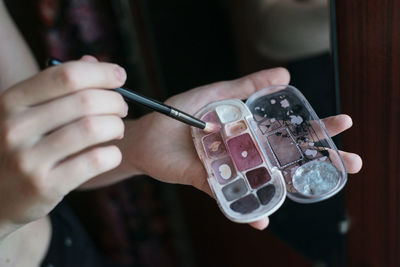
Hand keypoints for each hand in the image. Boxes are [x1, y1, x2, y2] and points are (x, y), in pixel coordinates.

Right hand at [0, 57, 127, 238]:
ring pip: (93, 129)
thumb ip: (58, 86)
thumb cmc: (23, 145)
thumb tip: (93, 62)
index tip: (120, 76)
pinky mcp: (45, 186)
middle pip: (86, 101)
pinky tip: (110, 153)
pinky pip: (95, 160)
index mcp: (12, 101)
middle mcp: (15, 127)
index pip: (67, 75)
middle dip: (115, 101)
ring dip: (116, 126)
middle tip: (122, 108)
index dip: (102, 73)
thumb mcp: (28, 112)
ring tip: (117, 130)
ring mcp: (28, 159)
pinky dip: (113, 154)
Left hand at [126, 68, 362, 229]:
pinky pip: (232, 197)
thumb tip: (285, 76)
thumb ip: (246, 86)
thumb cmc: (179, 112)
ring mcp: (231, 168)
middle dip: (319, 158)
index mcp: (247, 128)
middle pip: (286, 156)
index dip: (315, 128)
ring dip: (289, 187)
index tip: (343, 125)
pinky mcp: (211, 182)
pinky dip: (247, 209)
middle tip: (351, 163)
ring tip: (310, 190)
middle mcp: (244, 150)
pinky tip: (261, 218)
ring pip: (265, 179)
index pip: (287, 129)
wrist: (147, 134)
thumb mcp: (215, 93)